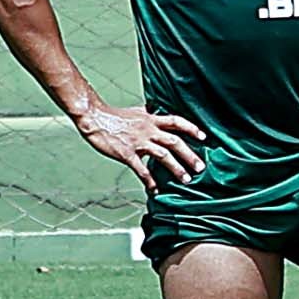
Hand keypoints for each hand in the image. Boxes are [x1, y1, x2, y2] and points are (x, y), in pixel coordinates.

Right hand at [72, 103, 204, 189]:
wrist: (94, 118)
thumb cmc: (114, 115)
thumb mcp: (137, 111)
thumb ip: (150, 112)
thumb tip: (157, 108)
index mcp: (151, 119)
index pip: (176, 121)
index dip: (191, 128)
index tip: (204, 137)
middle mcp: (148, 130)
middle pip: (174, 142)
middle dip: (190, 155)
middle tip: (200, 168)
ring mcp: (138, 142)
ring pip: (163, 156)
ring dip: (176, 169)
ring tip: (186, 180)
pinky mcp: (126, 153)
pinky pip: (141, 169)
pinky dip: (149, 180)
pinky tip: (155, 189)